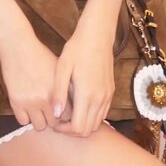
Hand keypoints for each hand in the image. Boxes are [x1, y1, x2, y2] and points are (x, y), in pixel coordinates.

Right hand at [0, 29, 61, 130]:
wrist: (18, 47)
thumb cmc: (39, 54)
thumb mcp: (59, 68)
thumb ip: (66, 87)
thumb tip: (74, 102)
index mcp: (58, 91)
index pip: (68, 116)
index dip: (66, 115)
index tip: (62, 112)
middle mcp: (45, 99)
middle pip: (54, 124)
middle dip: (54, 119)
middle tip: (51, 112)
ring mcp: (30, 103)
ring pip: (39, 126)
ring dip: (40, 119)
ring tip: (39, 110)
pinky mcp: (16, 103)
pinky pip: (23, 121)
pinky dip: (26, 116)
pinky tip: (28, 107)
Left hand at [51, 16, 114, 136]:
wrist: (98, 35)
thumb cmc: (77, 48)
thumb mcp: (63, 66)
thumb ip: (59, 92)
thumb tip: (56, 114)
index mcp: (86, 94)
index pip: (77, 128)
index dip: (64, 130)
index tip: (55, 122)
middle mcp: (99, 99)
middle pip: (87, 130)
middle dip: (72, 130)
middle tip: (60, 120)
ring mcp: (107, 96)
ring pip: (96, 124)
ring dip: (82, 124)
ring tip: (69, 114)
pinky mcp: (110, 92)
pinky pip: (102, 114)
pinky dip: (91, 117)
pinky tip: (80, 106)